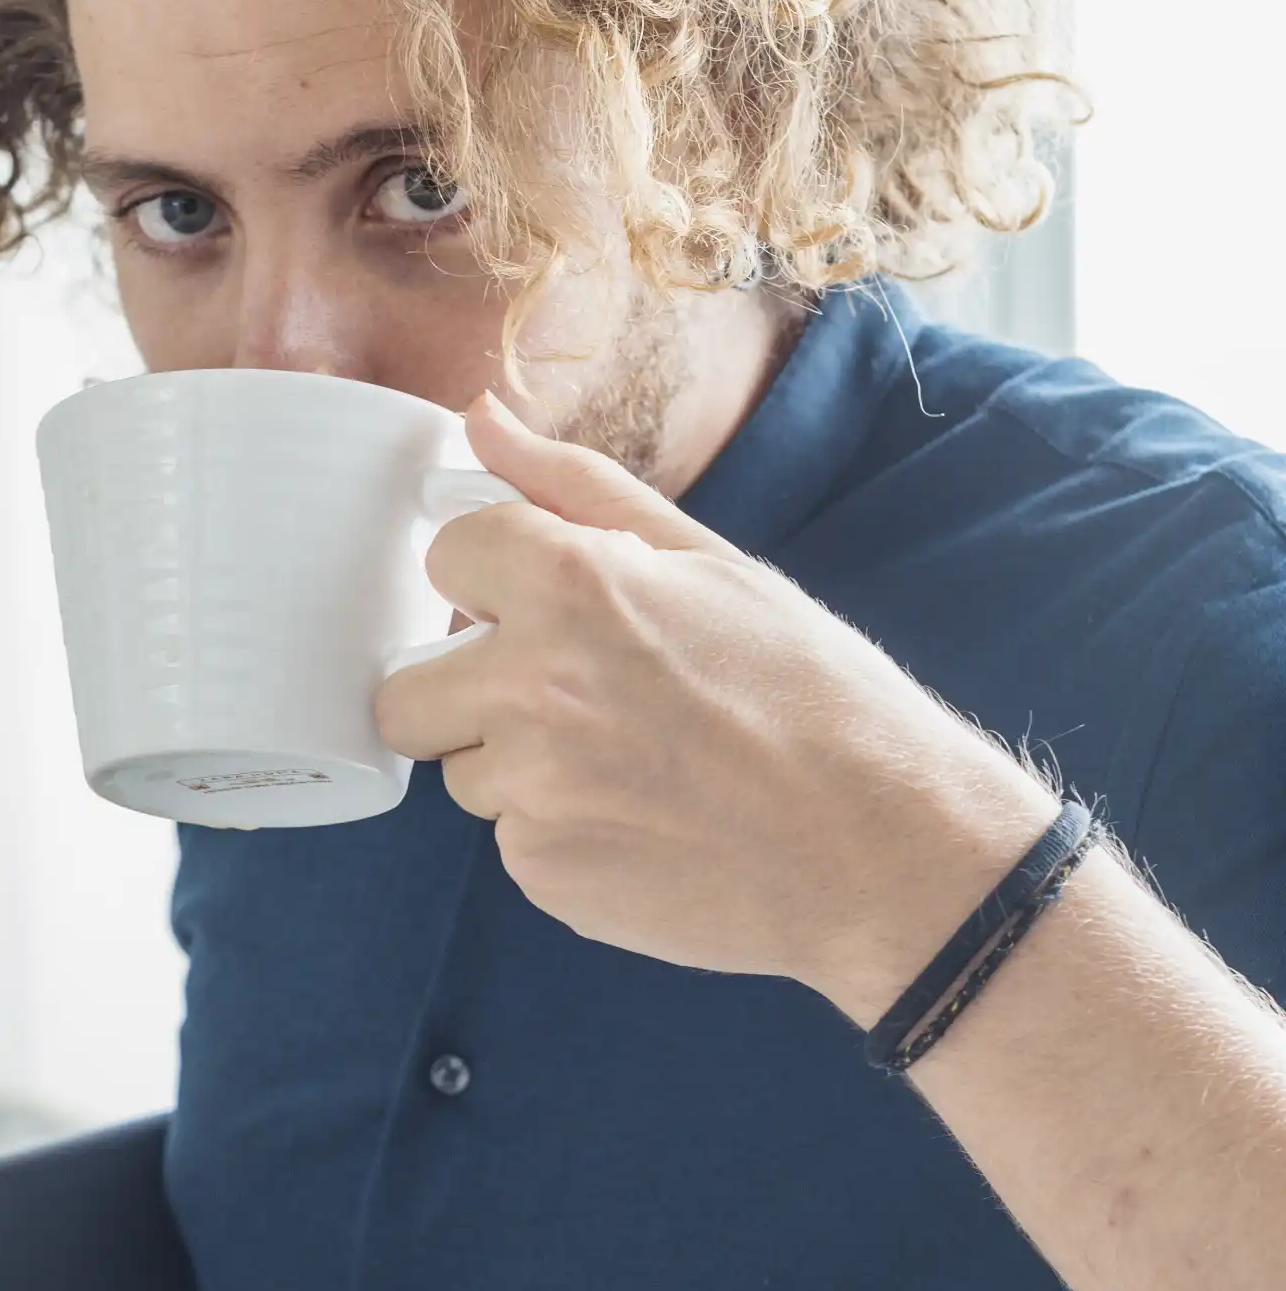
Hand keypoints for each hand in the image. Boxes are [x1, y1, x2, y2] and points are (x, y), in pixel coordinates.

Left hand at [375, 392, 1053, 1024]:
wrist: (881, 851)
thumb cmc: (812, 697)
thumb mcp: (709, 563)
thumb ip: (575, 488)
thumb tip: (480, 419)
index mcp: (571, 584)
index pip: (445, 554)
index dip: (492, 579)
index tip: (542, 604)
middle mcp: (532, 686)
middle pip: (409, 687)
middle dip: (467, 689)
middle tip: (571, 699)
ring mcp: (530, 789)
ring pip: (463, 769)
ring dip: (518, 767)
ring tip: (632, 766)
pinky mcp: (542, 871)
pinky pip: (511, 838)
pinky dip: (560, 832)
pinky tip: (645, 822)